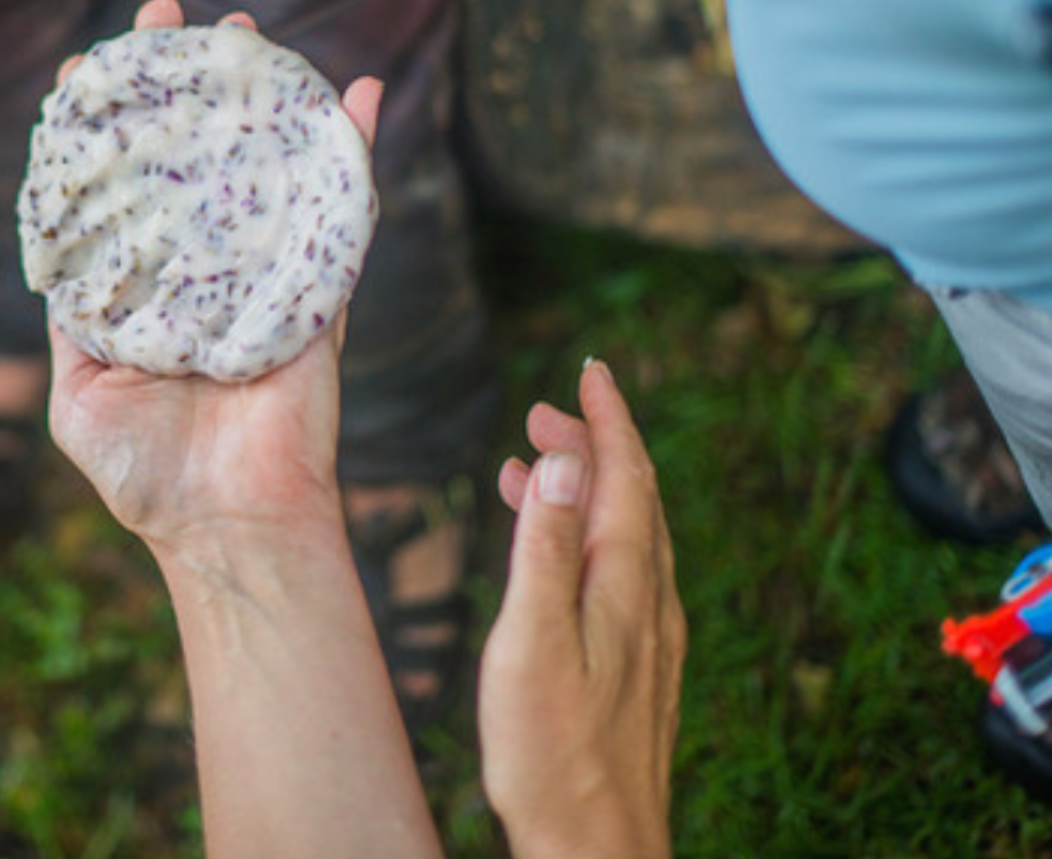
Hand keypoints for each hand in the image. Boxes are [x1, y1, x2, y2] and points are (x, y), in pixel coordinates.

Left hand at [45, 0, 381, 552]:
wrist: (232, 527)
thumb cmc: (146, 473)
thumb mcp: (78, 393)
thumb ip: (70, 321)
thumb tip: (55, 255)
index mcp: (144, 287)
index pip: (123, 183)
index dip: (108, 120)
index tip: (95, 60)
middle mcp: (204, 267)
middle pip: (197, 154)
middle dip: (188, 83)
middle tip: (178, 16)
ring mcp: (266, 272)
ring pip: (268, 165)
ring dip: (265, 95)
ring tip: (253, 29)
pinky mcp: (322, 289)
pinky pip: (344, 209)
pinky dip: (355, 150)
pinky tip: (361, 93)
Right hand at [479, 359, 684, 858]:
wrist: (597, 846)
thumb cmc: (552, 751)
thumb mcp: (533, 640)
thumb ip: (546, 547)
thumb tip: (564, 461)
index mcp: (622, 582)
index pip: (624, 474)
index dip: (607, 419)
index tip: (591, 370)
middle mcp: (646, 600)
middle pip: (631, 497)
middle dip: (594, 443)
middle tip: (544, 410)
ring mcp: (647, 636)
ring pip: (624, 535)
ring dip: (586, 490)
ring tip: (533, 468)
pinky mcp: (636, 666)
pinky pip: (617, 573)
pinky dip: (586, 538)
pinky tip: (555, 557)